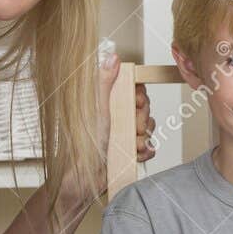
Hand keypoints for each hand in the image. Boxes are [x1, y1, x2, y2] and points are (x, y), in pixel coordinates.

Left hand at [93, 46, 156, 165]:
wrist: (86, 176)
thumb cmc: (84, 144)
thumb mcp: (96, 107)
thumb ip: (104, 82)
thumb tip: (112, 57)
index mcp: (108, 103)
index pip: (134, 90)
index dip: (140, 95)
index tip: (138, 101)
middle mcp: (117, 116)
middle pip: (144, 109)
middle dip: (142, 119)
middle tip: (132, 126)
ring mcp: (124, 133)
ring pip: (148, 129)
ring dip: (143, 137)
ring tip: (131, 143)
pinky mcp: (129, 150)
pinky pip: (148, 146)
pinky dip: (144, 151)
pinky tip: (135, 153)